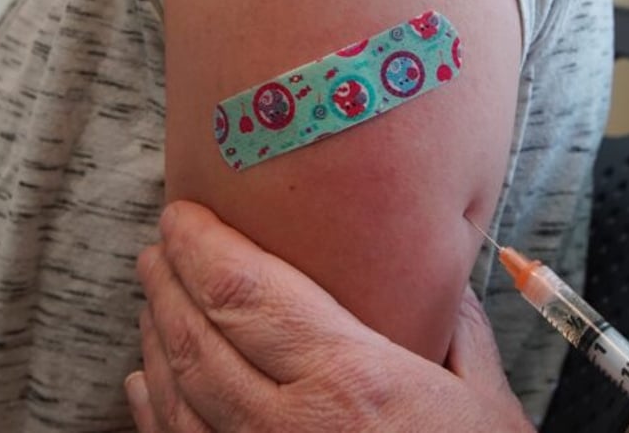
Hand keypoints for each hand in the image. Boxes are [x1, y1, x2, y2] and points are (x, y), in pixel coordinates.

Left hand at [127, 201, 532, 431]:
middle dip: (167, 282)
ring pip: (176, 391)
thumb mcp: (485, 401)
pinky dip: (152, 407)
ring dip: (155, 337)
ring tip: (152, 300)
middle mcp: (289, 422)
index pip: (243, 293)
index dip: (200, 246)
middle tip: (157, 250)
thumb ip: (460, 331)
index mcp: (348, 379)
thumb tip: (444, 283)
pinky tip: (143, 379)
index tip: (182, 216)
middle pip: (196, 336)